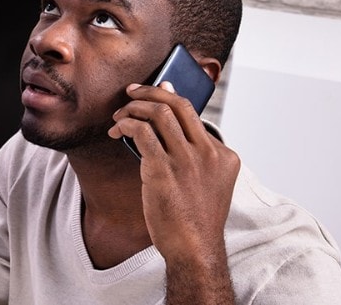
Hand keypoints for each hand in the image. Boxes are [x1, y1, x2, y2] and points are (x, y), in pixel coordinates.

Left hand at [108, 82, 239, 262]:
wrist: (194, 249)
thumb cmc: (195, 218)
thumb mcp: (209, 183)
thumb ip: (196, 156)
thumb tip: (168, 126)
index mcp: (224, 155)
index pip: (194, 115)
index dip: (168, 100)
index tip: (153, 94)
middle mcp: (209, 154)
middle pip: (178, 106)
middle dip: (150, 92)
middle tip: (132, 92)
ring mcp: (187, 161)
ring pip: (158, 114)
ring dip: (133, 108)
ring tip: (119, 114)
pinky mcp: (163, 170)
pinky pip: (141, 133)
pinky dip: (125, 125)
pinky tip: (116, 131)